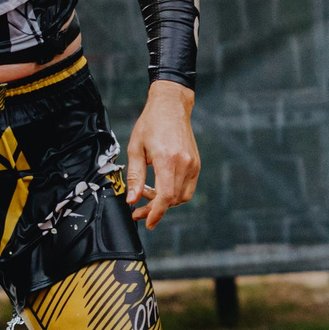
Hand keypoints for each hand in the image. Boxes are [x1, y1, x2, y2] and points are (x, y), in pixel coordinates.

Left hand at [125, 80, 199, 227]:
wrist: (171, 107)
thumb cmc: (150, 124)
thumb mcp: (135, 148)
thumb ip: (135, 176)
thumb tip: (131, 199)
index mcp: (167, 160)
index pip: (165, 196)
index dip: (156, 213)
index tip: (147, 222)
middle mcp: (184, 164)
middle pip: (173, 200)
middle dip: (155, 209)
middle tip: (138, 210)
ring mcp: (193, 164)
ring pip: (182, 197)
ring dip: (165, 202)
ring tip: (147, 194)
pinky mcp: (197, 164)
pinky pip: (188, 188)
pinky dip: (175, 193)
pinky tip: (160, 186)